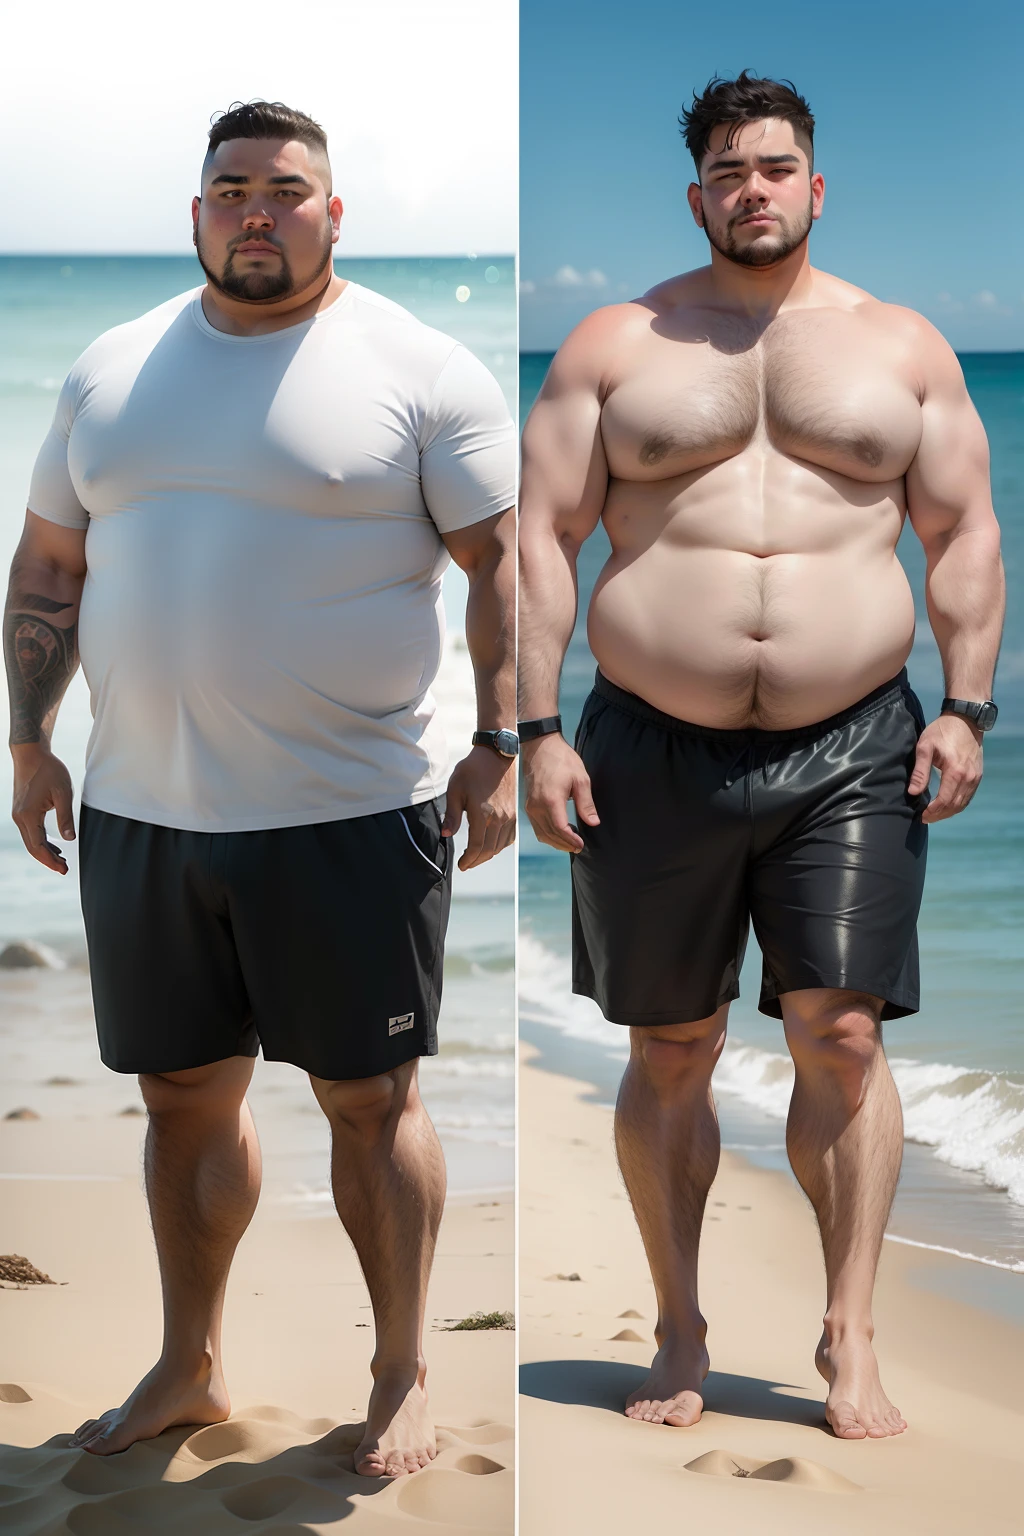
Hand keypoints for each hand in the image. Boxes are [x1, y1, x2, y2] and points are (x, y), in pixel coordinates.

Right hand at [11, 745, 75, 873]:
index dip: (50, 860)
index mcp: (28, 816)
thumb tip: (69, 839)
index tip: (64, 869)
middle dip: (48, 860)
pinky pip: (30, 832)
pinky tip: (54, 845)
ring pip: (30, 840)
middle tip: (64, 869)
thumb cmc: (48, 770)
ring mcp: (18, 814)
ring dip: (45, 852)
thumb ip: (66, 818)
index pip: (38, 846)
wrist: (31, 753)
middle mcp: (19, 818)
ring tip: (61, 860)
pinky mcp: (22, 810)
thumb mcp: (63, 793)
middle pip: (32, 847)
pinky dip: (41, 841)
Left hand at [442, 744, 516, 870]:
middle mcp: (498, 819)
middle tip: (466, 864)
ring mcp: (508, 817)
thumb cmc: (473, 770)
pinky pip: (508, 838)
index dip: (468, 860)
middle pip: (488, 850)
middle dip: (476, 861)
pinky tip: (490, 845)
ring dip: (487, 855)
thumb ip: (452, 815)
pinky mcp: (513, 813)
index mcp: (482, 814)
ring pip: (499, 846)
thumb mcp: (455, 790)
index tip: (461, 864)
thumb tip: (446, 834)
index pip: (476, 847)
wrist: (495, 755)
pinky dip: (499, 846)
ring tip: (475, 856)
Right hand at [523, 733, 598, 851]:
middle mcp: (537, 806)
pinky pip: (537, 827)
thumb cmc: (561, 760)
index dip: (571, 840)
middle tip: (578, 847)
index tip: (581, 845)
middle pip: (550, 835)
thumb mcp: (580, 779)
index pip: (560, 829)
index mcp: (551, 800)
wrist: (541, 747)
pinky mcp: (529, 805)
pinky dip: (547, 834)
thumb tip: (593, 822)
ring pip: (542, 834)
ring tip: (570, 843)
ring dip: (556, 842)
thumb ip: (586, 803)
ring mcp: (530, 806)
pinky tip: (558, 833)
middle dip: (565, 844)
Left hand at [908, 714, 982, 822]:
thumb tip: (913, 792)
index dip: (933, 811)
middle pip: (955, 805)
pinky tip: (947, 806)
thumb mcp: (925, 747)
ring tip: (934, 815)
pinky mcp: (978, 775)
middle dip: (939, 815)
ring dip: (948, 812)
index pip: (944, 800)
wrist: (965, 720)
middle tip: (925, 818)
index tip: (921, 815)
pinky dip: (957, 805)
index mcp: (955, 772)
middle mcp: (969, 777)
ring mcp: (976, 777)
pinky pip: (968, 796)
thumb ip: (920, 771)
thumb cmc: (942, 731)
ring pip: (963, 803)